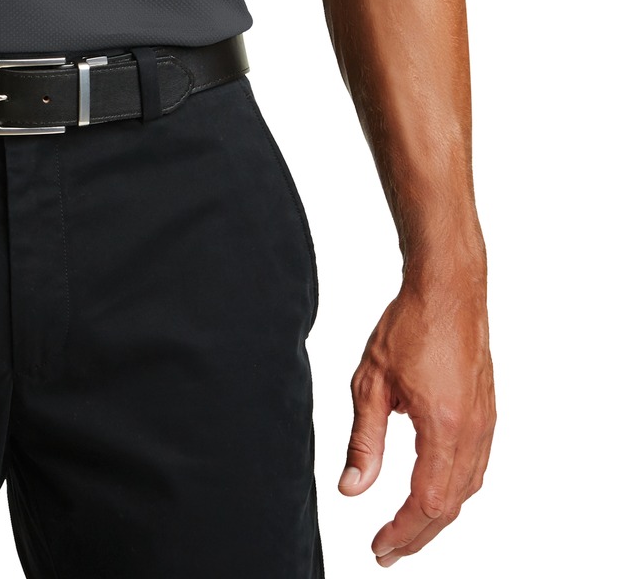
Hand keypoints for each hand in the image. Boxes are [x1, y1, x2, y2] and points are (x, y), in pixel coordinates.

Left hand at [339, 273, 494, 564]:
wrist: (448, 289)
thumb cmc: (410, 325)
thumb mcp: (371, 382)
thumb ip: (364, 441)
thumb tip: (353, 489)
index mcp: (444, 427)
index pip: (426, 502)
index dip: (402, 532)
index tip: (379, 547)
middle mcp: (472, 432)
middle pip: (449, 506)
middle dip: (418, 535)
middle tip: (387, 552)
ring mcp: (485, 424)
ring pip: (466, 490)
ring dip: (437, 516)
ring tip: (407, 530)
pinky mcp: (487, 413)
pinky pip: (475, 468)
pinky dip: (454, 491)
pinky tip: (435, 492)